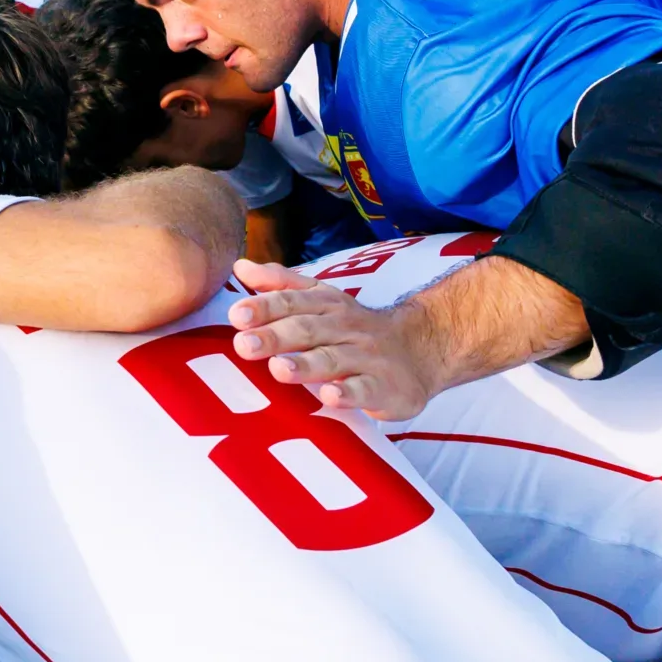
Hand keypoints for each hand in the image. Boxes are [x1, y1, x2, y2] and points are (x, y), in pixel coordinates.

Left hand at [227, 259, 438, 419]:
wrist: (423, 348)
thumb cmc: (355, 328)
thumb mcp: (321, 299)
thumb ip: (281, 284)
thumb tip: (240, 266)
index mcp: (327, 305)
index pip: (293, 302)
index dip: (265, 308)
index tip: (237, 315)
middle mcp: (346, 328)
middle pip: (308, 330)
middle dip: (275, 336)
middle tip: (244, 345)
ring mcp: (367, 357)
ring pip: (334, 359)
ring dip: (305, 365)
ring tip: (278, 369)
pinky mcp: (385, 387)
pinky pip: (365, 389)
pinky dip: (348, 393)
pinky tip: (329, 396)